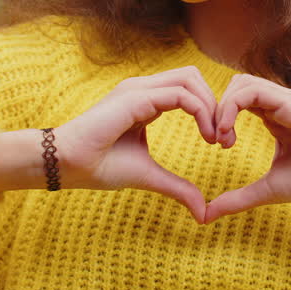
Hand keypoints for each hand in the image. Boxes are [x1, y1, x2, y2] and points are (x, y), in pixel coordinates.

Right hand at [52, 66, 216, 222]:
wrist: (66, 165)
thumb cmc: (99, 166)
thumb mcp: (149, 176)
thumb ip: (177, 187)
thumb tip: (203, 212)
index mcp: (145, 100)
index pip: (188, 89)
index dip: (210, 111)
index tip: (221, 143)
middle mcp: (143, 89)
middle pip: (193, 77)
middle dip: (216, 103)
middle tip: (224, 139)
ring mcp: (138, 89)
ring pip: (190, 78)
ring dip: (211, 106)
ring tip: (216, 138)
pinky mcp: (135, 98)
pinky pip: (180, 94)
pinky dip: (200, 111)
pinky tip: (206, 136)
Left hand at [204, 74, 290, 223]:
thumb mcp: (268, 189)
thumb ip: (239, 198)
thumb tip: (207, 215)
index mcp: (277, 116)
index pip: (242, 99)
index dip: (223, 117)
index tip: (219, 145)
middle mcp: (281, 103)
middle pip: (238, 85)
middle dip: (219, 108)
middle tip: (215, 138)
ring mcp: (287, 100)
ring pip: (242, 83)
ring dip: (223, 107)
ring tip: (221, 136)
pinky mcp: (290, 102)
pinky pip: (251, 91)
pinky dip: (231, 106)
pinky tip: (227, 131)